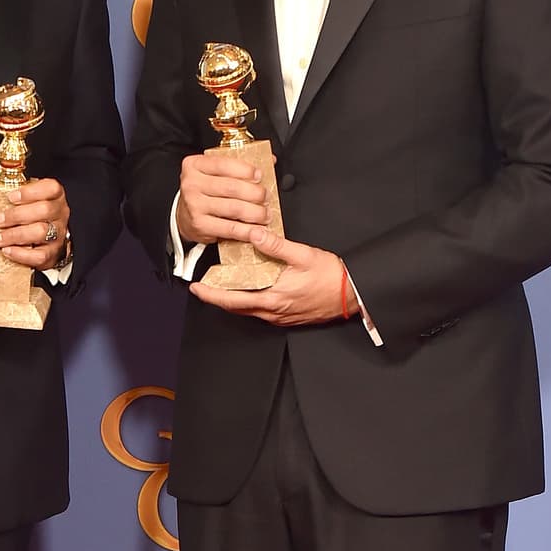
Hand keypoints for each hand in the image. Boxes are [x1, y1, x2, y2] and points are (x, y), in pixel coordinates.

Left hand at [0, 176, 69, 268]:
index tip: (11, 197)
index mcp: (52, 195)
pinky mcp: (52, 253)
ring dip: (15, 235)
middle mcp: (59, 212)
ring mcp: (58, 233)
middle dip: (17, 215)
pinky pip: (40, 255)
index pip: (50, 188)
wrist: (42, 238)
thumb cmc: (28, 213)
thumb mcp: (10, 199)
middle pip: (44, 210)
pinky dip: (22, 254)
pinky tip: (8, 251)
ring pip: (41, 232)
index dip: (30, 192)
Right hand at [176, 151, 270, 246]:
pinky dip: (247, 231)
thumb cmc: (204, 192)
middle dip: (255, 193)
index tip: (259, 176)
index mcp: (195, 165)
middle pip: (232, 187)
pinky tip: (257, 231)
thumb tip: (270, 159)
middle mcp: (191, 184)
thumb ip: (238, 165)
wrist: (184, 216)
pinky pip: (230, 228)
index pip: (224, 164)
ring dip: (255, 213)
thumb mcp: (214, 173)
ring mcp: (194, 205)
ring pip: (234, 208)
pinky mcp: (200, 225)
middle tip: (266, 197)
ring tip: (265, 214)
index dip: (245, 170)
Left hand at [191, 225, 352, 326]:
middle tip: (203, 287)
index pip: (232, 300)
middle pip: (236, 308)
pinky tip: (250, 289)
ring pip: (248, 310)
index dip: (211, 295)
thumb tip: (254, 234)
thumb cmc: (332, 277)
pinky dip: (249, 300)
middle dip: (218, 297)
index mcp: (272, 299)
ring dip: (234, 299)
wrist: (353, 295)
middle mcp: (273, 312)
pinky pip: (261, 310)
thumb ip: (276, 245)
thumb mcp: (303, 255)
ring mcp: (280, 317)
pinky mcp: (287, 317)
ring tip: (223, 285)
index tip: (197, 288)